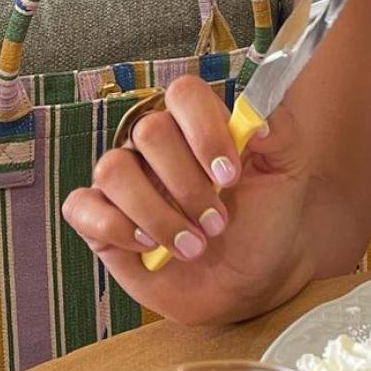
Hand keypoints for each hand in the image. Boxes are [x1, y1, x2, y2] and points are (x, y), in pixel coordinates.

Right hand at [62, 76, 314, 323]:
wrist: (253, 276)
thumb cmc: (267, 216)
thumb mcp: (288, 172)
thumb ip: (281, 133)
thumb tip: (256, 119)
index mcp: (201, 124)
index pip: (184, 94)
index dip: (203, 130)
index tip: (229, 174)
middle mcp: (158, 146)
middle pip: (149, 132)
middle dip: (187, 185)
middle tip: (218, 222)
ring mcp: (128, 181)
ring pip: (114, 169)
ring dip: (157, 214)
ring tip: (193, 246)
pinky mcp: (100, 219)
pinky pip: (82, 206)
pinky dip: (114, 226)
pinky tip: (149, 248)